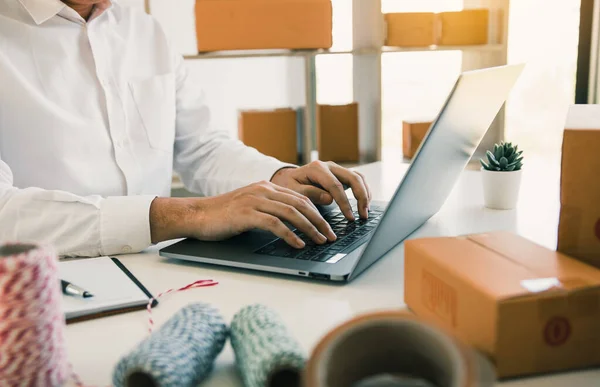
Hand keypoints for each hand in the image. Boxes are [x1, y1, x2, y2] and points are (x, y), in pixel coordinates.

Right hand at [149, 181, 336, 247]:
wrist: (197, 215)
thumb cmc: (223, 216)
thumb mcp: (250, 208)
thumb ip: (269, 211)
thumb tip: (292, 226)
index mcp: (266, 187)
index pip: (299, 197)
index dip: (317, 212)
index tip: (328, 226)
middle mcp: (263, 190)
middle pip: (300, 204)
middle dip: (319, 221)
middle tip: (330, 236)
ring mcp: (255, 201)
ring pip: (291, 213)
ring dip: (309, 228)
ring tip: (320, 241)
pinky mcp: (247, 214)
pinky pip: (275, 224)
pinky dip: (290, 235)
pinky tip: (298, 244)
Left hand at [270, 161, 371, 219]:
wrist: (288, 177)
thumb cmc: (289, 185)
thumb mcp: (293, 190)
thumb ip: (310, 193)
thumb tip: (330, 199)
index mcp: (317, 168)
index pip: (335, 185)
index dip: (344, 202)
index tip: (349, 217)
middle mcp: (330, 165)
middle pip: (353, 178)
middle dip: (361, 197)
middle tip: (363, 214)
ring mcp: (337, 169)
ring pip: (358, 177)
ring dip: (365, 194)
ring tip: (365, 211)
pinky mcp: (341, 174)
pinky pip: (357, 180)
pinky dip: (363, 191)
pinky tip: (364, 204)